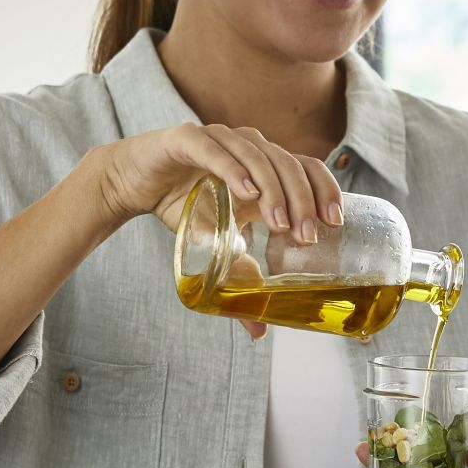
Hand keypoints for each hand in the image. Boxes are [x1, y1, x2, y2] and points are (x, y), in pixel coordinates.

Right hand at [88, 124, 343, 339]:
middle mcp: (249, 146)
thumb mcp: (218, 244)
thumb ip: (242, 277)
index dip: (324, 190)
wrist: (133, 181)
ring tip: (279, 222)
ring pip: (257, 156)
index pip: (307, 168)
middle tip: (304, 236)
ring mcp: (220, 139)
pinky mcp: (188, 139)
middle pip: (288, 164)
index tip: (334, 223)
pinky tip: (245, 192)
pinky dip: (233, 170)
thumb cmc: (183, 204)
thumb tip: (260, 329)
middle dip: (301, 200)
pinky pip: (215, 151)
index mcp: (265, 167)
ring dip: (272, 189)